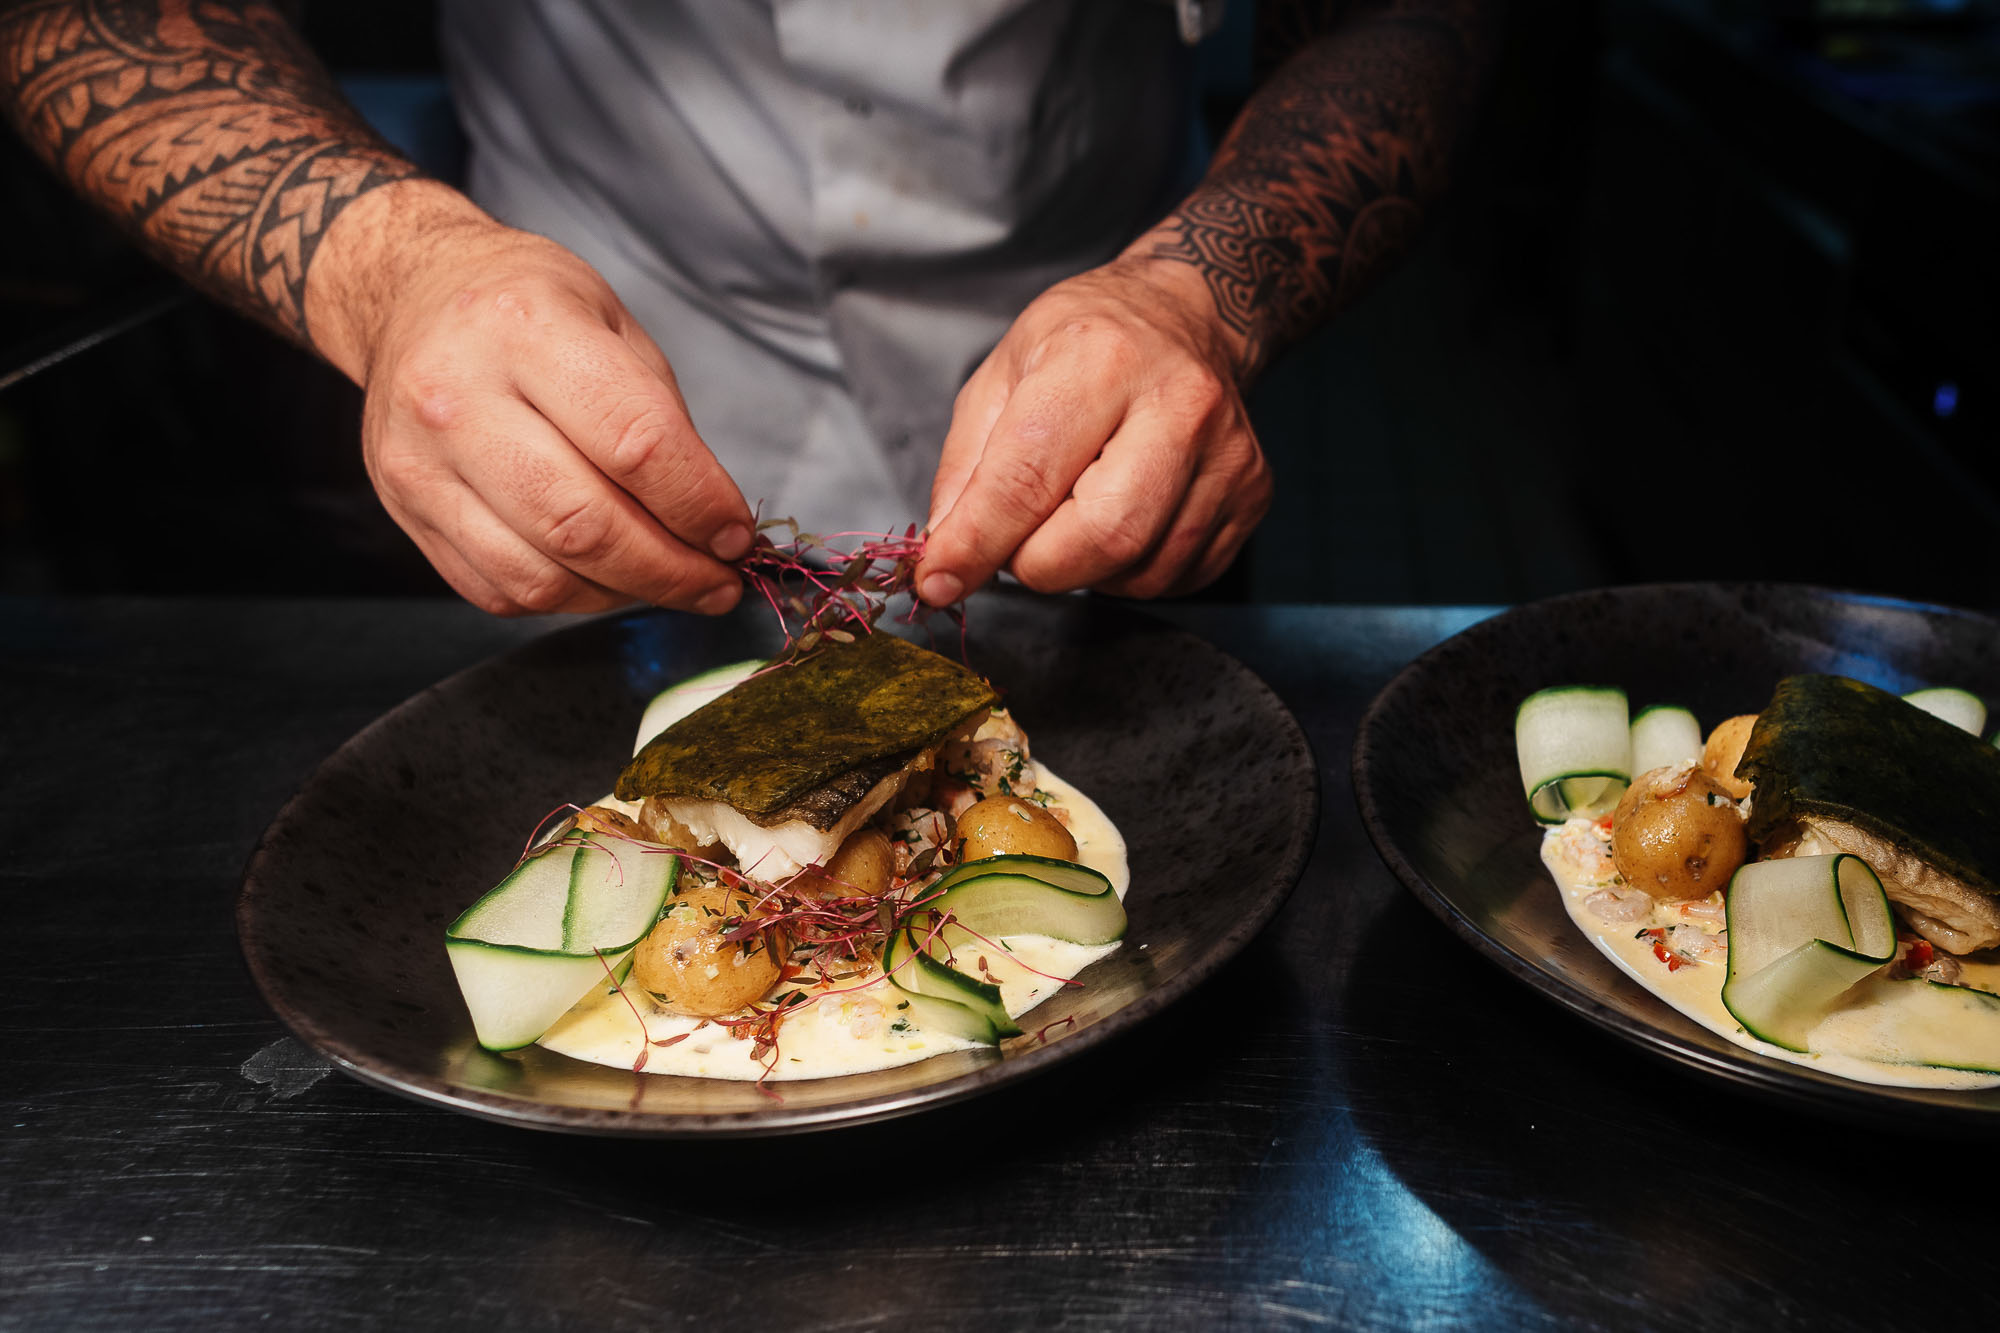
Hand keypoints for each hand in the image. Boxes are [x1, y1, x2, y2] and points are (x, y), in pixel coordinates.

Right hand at [315, 196, 753, 615]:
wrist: (411, 296)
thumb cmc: (527, 309)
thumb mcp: (613, 323)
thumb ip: (662, 421)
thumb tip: (714, 524)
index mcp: (525, 329)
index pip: (636, 444)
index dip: (700, 505)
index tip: (738, 536)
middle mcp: (458, 397)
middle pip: (584, 526)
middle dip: (672, 571)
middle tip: (718, 583)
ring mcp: (421, 462)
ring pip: (542, 575)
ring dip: (625, 594)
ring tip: (669, 582)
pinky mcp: (407, 511)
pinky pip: (501, 590)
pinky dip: (569, 599)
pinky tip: (604, 577)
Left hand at [914, 256, 1270, 604]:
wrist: (1185, 315)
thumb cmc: (1086, 344)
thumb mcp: (1001, 377)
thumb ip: (965, 473)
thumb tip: (946, 561)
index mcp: (1100, 359)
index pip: (1029, 478)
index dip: (977, 543)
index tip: (939, 580)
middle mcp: (1178, 404)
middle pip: (1103, 538)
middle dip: (1039, 563)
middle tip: (1020, 537)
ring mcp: (1228, 453)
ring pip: (1140, 570)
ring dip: (1085, 567)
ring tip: (1077, 511)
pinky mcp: (1252, 493)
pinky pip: (1177, 576)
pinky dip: (1130, 569)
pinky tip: (1123, 515)